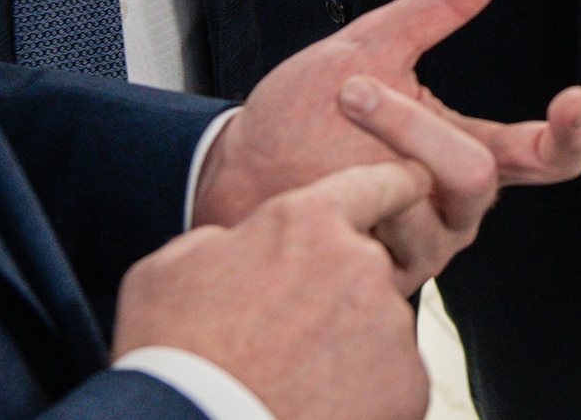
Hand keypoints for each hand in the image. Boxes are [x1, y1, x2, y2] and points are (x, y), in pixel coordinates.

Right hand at [114, 163, 430, 419]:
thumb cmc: (170, 358)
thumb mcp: (166, 272)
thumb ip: (222, 239)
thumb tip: (236, 244)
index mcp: (307, 224)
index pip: (378, 183)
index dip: (395, 184)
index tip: (413, 184)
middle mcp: (362, 264)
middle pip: (369, 268)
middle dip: (339, 293)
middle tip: (289, 335)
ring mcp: (389, 327)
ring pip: (379, 327)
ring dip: (348, 346)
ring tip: (292, 377)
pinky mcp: (408, 384)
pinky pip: (392, 380)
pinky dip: (364, 394)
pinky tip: (315, 405)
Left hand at [191, 0, 580, 274]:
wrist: (234, 173)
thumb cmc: (306, 115)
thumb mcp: (374, 44)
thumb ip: (441, 4)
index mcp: (469, 151)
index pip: (547, 156)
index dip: (571, 134)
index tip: (572, 97)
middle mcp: (454, 206)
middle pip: (478, 174)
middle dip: (415, 127)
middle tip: (354, 87)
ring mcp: (419, 245)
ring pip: (429, 206)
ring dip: (374, 153)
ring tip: (327, 117)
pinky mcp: (376, 274)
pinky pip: (383, 238)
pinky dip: (347, 197)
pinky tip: (313, 180)